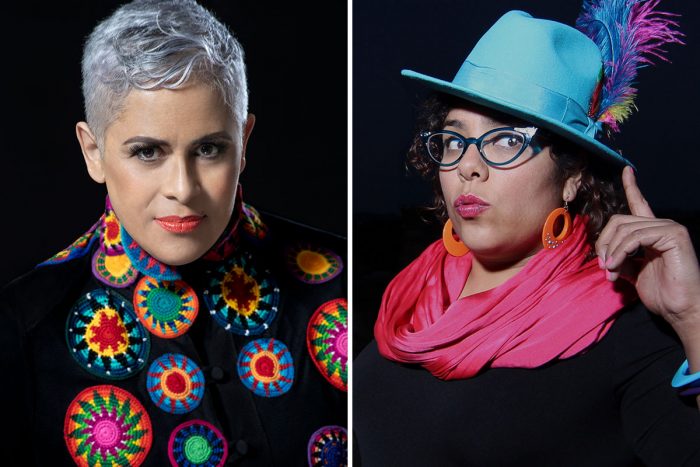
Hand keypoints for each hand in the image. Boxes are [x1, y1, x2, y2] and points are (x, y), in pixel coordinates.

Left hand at [596, 166, 699, 327]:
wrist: (680, 309)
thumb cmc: (661, 292)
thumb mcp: (632, 272)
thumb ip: (619, 257)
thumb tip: (603, 256)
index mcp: (652, 232)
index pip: (640, 204)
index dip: (632, 187)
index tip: (626, 170)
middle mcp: (662, 225)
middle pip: (619, 221)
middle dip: (604, 243)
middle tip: (603, 266)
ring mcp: (670, 228)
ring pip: (624, 229)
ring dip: (610, 252)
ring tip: (609, 271)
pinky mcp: (673, 235)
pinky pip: (635, 237)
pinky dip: (620, 251)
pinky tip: (616, 265)